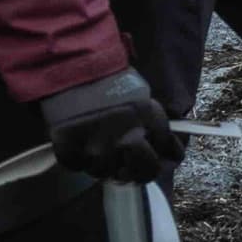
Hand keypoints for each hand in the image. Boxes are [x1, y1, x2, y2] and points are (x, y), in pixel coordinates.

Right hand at [39, 69, 181, 182]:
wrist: (70, 68)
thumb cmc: (108, 81)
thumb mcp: (143, 98)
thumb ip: (155, 124)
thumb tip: (168, 151)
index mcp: (148, 120)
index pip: (171, 153)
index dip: (164, 156)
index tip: (155, 156)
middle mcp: (126, 140)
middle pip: (144, 173)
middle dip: (140, 171)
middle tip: (128, 165)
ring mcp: (97, 149)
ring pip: (106, 173)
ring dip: (104, 164)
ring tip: (97, 145)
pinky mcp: (70, 151)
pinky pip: (78, 166)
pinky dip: (78, 159)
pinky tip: (78, 142)